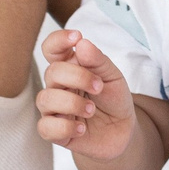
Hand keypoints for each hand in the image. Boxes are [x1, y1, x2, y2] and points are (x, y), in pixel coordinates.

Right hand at [36, 28, 136, 159]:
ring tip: (91, 110)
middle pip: (51, 72)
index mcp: (69, 67)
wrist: (123, 130)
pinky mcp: (55, 132)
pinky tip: (82, 128)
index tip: (77, 37)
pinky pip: (45, 128)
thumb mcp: (113, 76)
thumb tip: (82, 43)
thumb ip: (97, 60)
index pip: (52, 49)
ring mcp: (54, 109)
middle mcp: (57, 86)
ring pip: (45, 99)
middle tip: (99, 87)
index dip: (58, 40)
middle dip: (77, 77)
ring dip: (72, 103)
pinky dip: (64, 127)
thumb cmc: (113, 99)